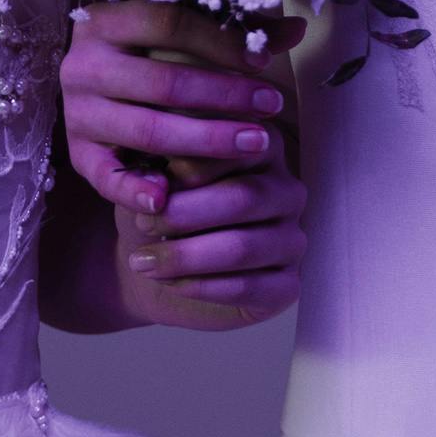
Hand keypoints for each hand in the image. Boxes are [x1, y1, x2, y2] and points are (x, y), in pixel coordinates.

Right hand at [61, 0, 290, 215]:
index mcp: (106, 22)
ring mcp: (77, 112)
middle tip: (272, 108)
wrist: (93, 85)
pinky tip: (168, 196)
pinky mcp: (77, 153)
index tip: (265, 62)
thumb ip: (236, 31)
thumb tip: (297, 28)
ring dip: (205, 140)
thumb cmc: (147, 54)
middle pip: (163, 82)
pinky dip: (135, 190)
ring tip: (254, 144)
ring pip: (147, 129)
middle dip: (224, 97)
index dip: (221, 43)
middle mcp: (84, 64)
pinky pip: (106, 177)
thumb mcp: (180, 34)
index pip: (169, 24)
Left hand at [115, 146, 306, 323]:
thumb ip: (154, 165)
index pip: (235, 149)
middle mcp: (288, 191)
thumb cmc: (157, 209)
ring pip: (242, 247)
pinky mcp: (286, 286)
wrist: (154, 264)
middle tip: (142, 222)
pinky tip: (170, 283)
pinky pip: (247, 288)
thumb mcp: (149, 177)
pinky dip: (201, 287)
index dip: (186, 167)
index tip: (146, 184)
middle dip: (184, 213)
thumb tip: (155, 176)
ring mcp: (293, 240)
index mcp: (262, 148)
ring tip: (144, 261)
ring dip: (184, 256)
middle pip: (243, 198)